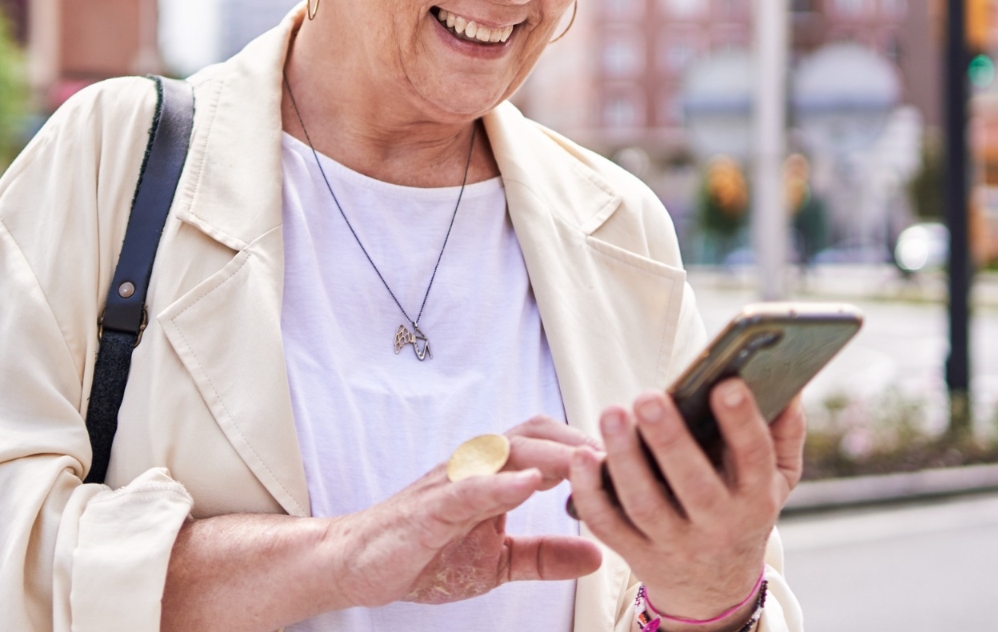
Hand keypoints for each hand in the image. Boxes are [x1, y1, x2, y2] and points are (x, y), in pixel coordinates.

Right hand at [325, 416, 603, 607]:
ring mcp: (451, 482)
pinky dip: (500, 483)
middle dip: (583, 440)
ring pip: (506, 451)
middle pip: (536, 432)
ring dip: (553, 455)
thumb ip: (545, 555)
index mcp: (495, 474)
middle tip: (628, 456)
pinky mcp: (428, 507)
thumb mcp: (499, 561)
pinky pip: (467, 487)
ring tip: (593, 464)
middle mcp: (475, 466)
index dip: (593, 446)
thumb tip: (598, 555)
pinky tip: (531, 484)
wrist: (359, 564)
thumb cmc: (424, 553)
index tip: (637, 459)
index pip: (551, 442)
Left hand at [569, 381, 802, 627]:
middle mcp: (718, 526)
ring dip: (624, 459)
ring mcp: (675, 544)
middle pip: (694, 485)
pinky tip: (583, 456)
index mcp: (756, 500)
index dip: (742, 423)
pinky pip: (609, 525)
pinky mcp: (637, 554)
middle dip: (670, 440)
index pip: (755, 459)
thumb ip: (784, 431)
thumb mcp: (778, 479)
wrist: (714, 588)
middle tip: (648, 397)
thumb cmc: (744, 511)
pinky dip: (591, 492)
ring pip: (645, 505)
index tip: (725, 384)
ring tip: (613, 414)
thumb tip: (788, 383)